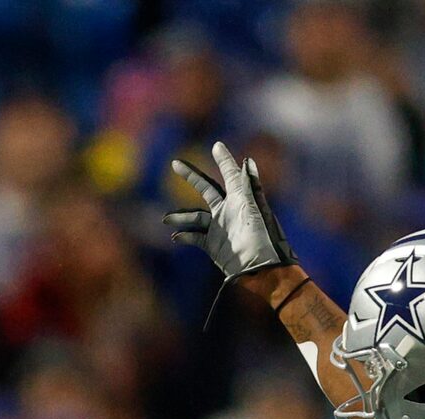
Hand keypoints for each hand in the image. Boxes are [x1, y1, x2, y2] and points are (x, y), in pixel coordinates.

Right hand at [166, 142, 295, 283]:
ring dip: (180, 216)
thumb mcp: (252, 206)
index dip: (223, 159)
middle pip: (207, 188)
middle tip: (174, 163)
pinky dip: (184, 236)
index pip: (230, 173)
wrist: (257, 268)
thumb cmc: (258, 235)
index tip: (216, 145)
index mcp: (240, 198)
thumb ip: (246, 183)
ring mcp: (220, 227)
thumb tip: (246, 159)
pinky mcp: (214, 245)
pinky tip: (176, 237)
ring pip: (196, 216)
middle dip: (191, 176)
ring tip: (166, 219)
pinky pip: (195, 237)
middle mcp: (229, 210)